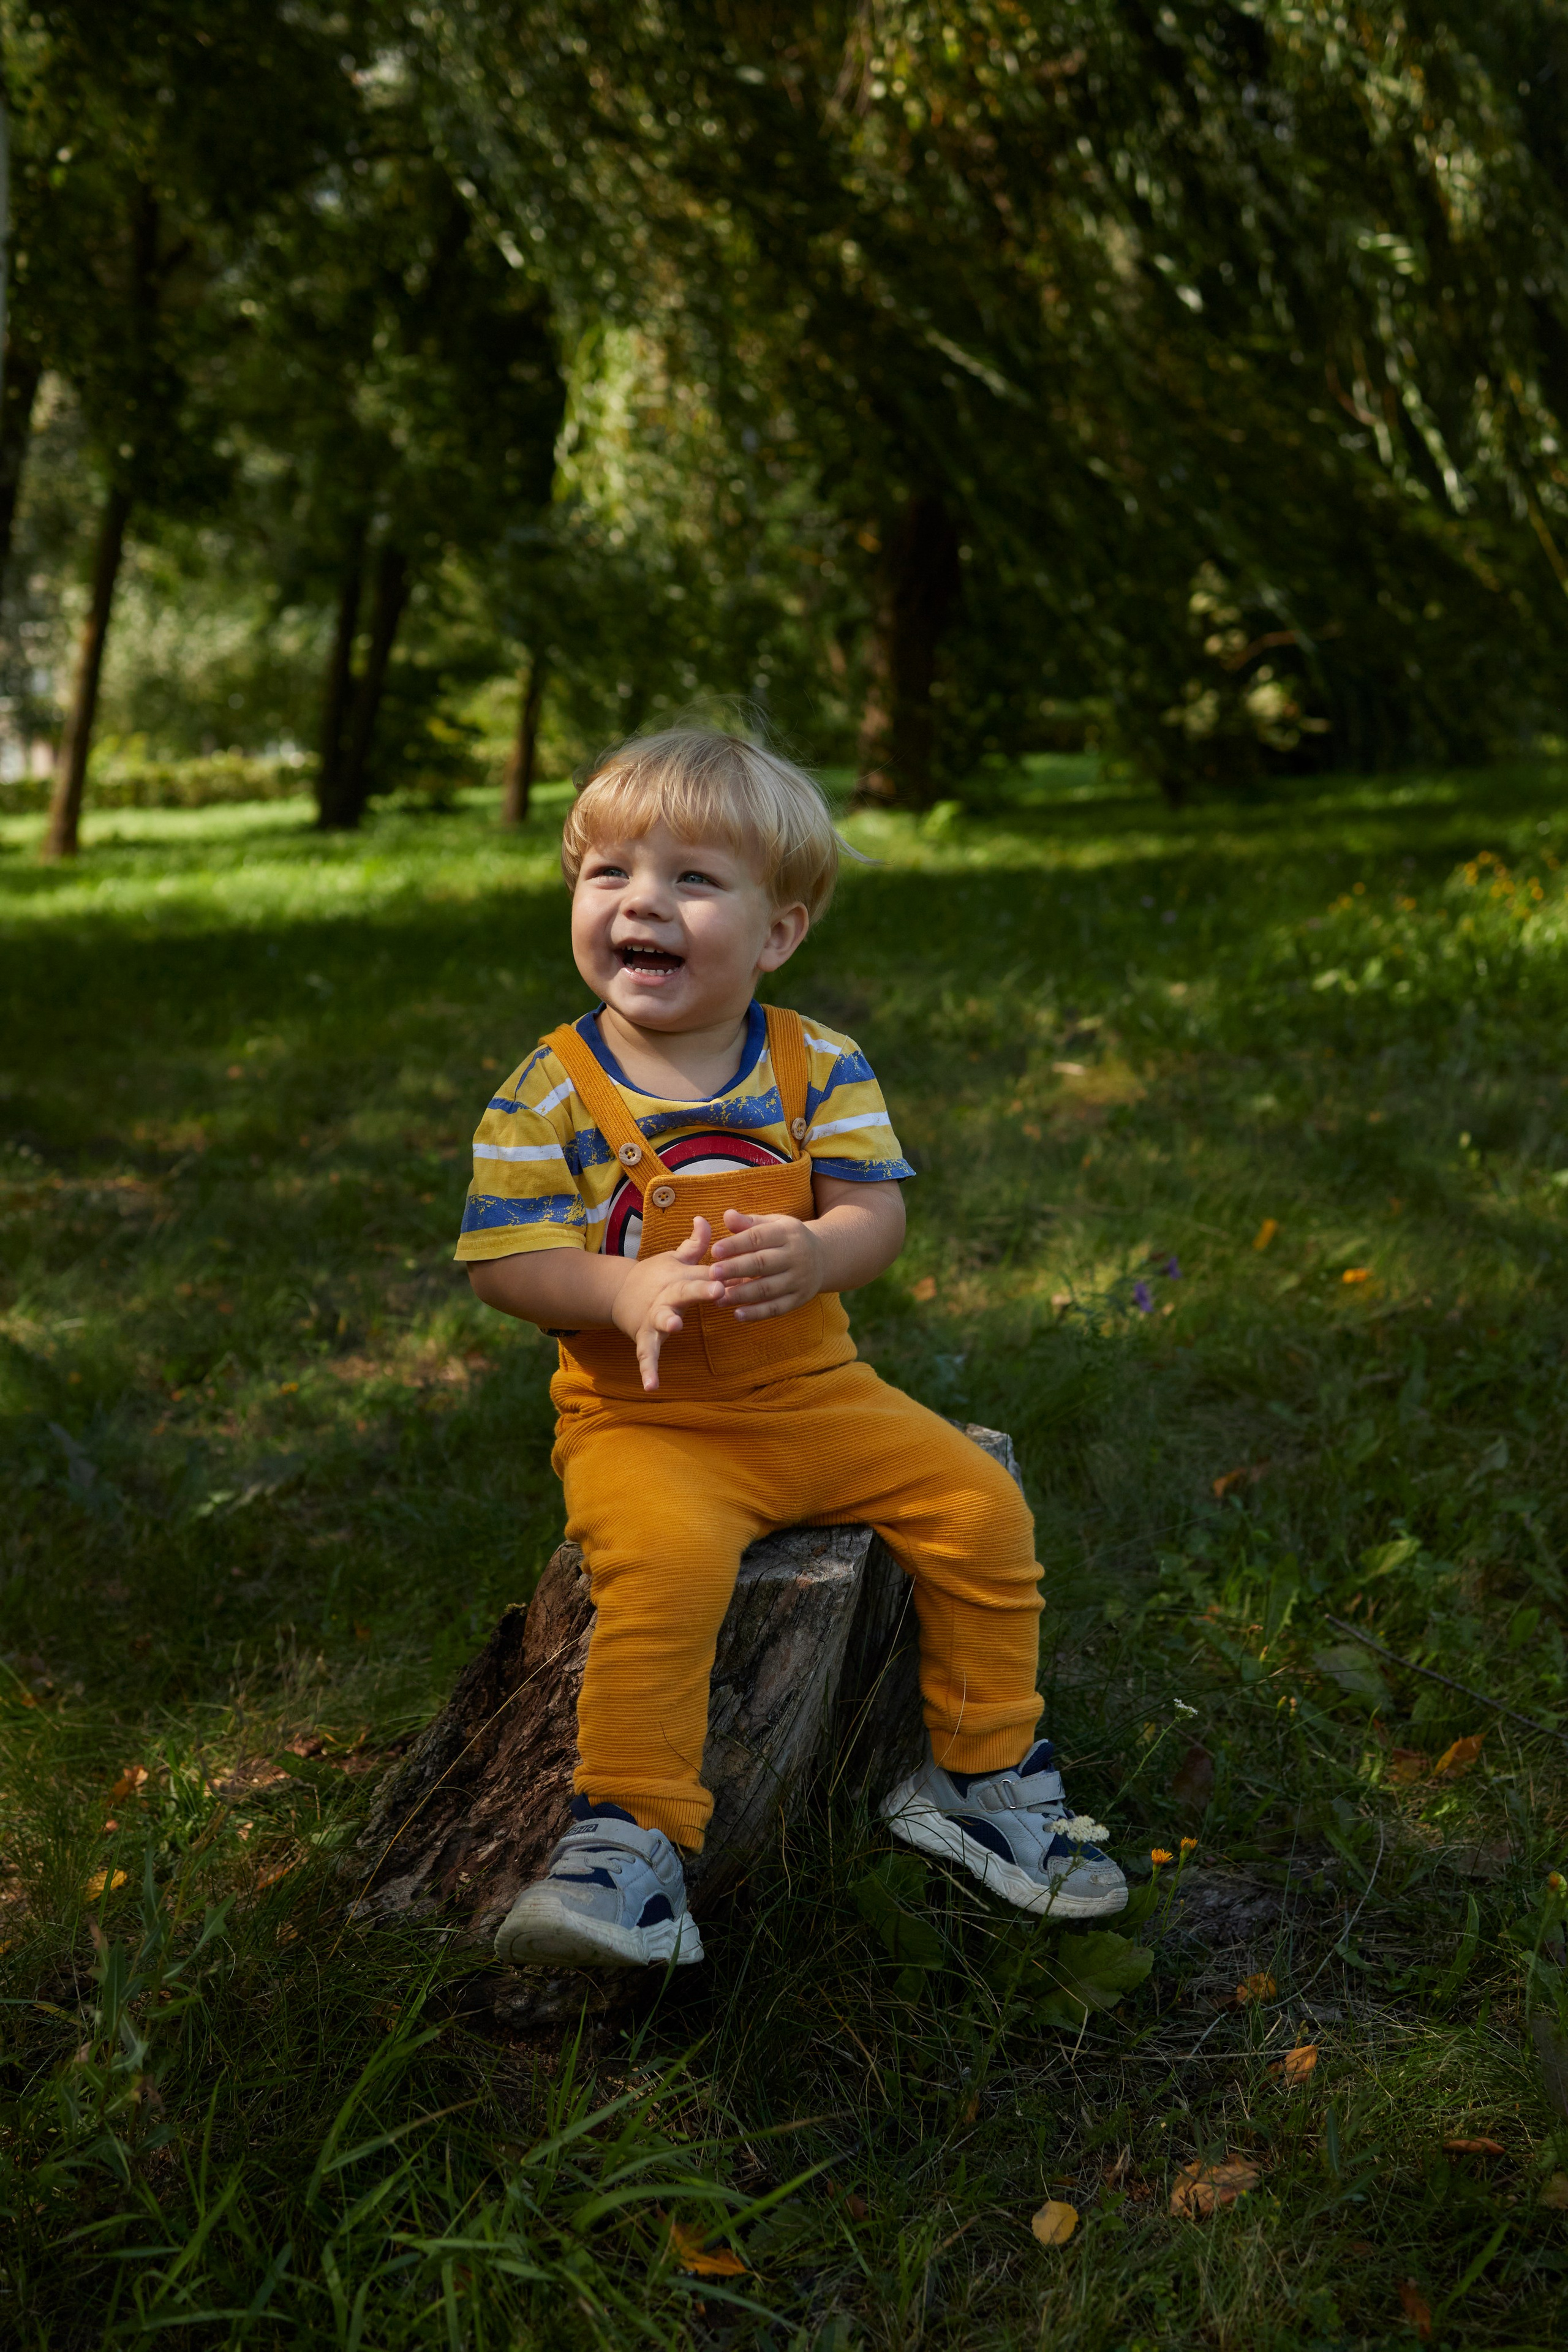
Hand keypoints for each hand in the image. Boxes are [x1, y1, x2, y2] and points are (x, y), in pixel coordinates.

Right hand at [610, 1214, 725, 1389]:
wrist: (619, 1292)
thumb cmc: (657, 1276)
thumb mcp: (675, 1259)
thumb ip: (694, 1244)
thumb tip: (705, 1218)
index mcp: (679, 1277)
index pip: (705, 1274)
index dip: (721, 1273)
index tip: (741, 1271)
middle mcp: (667, 1295)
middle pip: (684, 1291)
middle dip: (699, 1290)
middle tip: (718, 1290)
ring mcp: (653, 1316)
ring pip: (661, 1320)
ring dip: (668, 1322)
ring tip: (675, 1326)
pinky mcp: (644, 1337)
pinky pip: (646, 1355)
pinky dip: (648, 1370)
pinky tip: (652, 1386)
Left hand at [709, 1209, 824, 1319]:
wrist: (823, 1257)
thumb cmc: (786, 1238)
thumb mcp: (773, 1224)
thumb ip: (748, 1223)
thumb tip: (726, 1215)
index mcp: (788, 1233)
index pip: (759, 1238)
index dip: (736, 1244)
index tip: (714, 1251)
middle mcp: (796, 1256)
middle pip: (763, 1264)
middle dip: (736, 1269)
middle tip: (712, 1274)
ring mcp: (799, 1279)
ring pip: (768, 1289)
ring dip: (741, 1295)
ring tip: (718, 1297)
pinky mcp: (800, 1299)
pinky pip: (777, 1308)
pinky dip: (757, 1313)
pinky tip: (737, 1315)